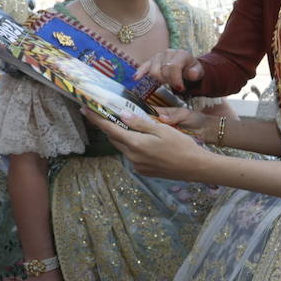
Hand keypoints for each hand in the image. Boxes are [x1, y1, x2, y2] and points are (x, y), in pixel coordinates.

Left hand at [83, 109, 208, 179]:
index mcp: (136, 144)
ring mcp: (137, 165)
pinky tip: (144, 142)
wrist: (195, 167)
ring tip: (127, 127)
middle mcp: (132, 156)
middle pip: (115, 139)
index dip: (97, 119)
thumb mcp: (162, 129)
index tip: (85, 109)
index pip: (110, 129)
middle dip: (108, 127)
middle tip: (104, 115)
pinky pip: (133, 156)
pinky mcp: (144, 171)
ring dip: (122, 137)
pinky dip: (133, 147)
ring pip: (124, 148)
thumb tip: (122, 115)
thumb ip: (140, 123)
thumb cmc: (181, 145)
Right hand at [138, 48, 202, 92]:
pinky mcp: (151, 60)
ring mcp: (158, 56)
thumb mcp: (199, 71)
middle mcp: (169, 52)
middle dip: (169, 81)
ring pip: (153, 71)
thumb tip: (191, 73)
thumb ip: (196, 73)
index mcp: (181, 54)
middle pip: (163, 71)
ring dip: (160, 80)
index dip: (176, 79)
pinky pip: (143, 66)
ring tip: (168, 81)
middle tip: (176, 85)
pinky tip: (136, 78)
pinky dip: (140, 72)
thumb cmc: (192, 69)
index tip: (180, 88)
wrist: (188, 65)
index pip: (174, 67)